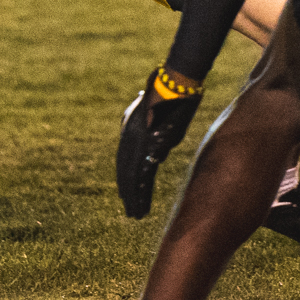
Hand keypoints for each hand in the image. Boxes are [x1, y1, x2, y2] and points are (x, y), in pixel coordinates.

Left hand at [117, 68, 203, 217]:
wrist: (174, 84)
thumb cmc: (167, 92)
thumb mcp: (153, 110)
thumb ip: (149, 124)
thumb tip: (159, 146)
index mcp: (132, 132)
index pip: (125, 161)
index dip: (125, 179)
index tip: (126, 195)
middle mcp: (131, 140)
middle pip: (126, 172)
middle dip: (128, 193)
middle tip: (129, 212)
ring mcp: (139, 144)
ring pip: (133, 177)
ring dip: (134, 198)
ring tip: (135, 215)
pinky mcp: (149, 147)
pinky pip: (143, 174)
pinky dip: (141, 192)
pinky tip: (140, 204)